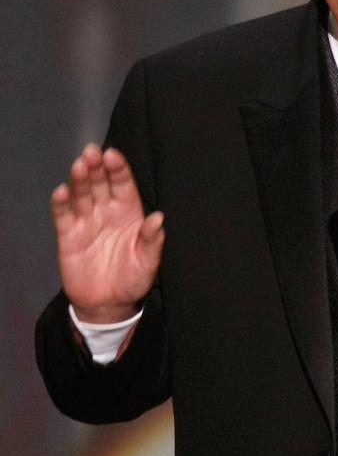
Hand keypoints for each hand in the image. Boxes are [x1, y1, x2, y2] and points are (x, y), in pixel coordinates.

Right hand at [51, 144, 164, 322]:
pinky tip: (61, 191)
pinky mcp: (69, 235)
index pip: (124, 185)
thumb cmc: (133, 278)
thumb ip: (152, 240)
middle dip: (97, 167)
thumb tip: (159, 218)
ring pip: (82, 194)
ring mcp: (87, 222)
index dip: (118, 169)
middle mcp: (107, 212)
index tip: (113, 155)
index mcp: (129, 213)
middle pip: (100, 183)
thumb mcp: (148, 262)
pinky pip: (64, 215)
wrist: (109, 303)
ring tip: (79, 166)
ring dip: (80, 179)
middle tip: (92, 152)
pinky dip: (61, 203)